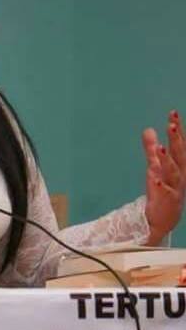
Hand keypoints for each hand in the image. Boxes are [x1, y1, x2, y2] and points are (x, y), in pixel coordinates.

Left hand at [142, 110, 185, 243]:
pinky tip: (155, 179)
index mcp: (180, 165)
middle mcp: (181, 174)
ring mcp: (175, 187)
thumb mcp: (157, 166)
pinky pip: (164, 192)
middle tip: (171, 124)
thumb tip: (148, 129)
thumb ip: (152, 149)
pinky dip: (161, 185)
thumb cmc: (164, 189)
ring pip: (173, 172)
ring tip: (160, 148)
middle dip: (176, 139)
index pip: (180, 144)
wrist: (165, 217)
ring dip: (168, 160)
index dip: (177, 129)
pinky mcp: (166, 200)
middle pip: (180, 154)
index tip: (173, 113)